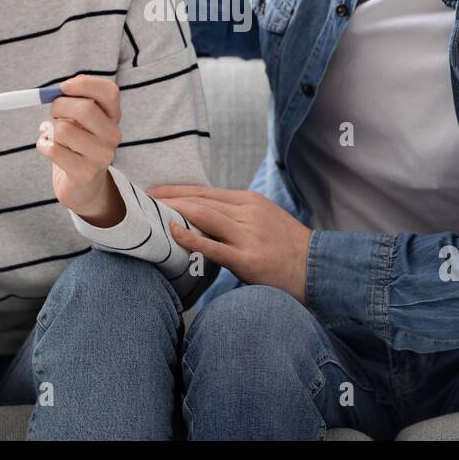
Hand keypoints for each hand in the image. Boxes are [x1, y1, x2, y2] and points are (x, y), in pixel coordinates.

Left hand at [35, 75, 125, 226]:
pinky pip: (53, 149)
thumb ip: (73, 102)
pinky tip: (49, 149)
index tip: (63, 87)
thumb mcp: (80, 120)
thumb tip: (56, 91)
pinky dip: (43, 145)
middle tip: (53, 113)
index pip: (109, 91)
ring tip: (52, 136)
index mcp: (113, 117)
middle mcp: (113, 136)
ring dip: (49, 130)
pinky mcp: (85, 173)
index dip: (84, 84)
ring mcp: (102, 156)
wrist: (83, 186)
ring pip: (64, 130)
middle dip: (59, 106)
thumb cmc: (77, 144)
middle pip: (85, 109)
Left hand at [149, 186, 312, 304]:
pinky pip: (214, 246)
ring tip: (149, 215)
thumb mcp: (264, 219)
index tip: (154, 192)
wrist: (317, 269)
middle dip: (168, 201)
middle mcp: (248, 212)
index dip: (177, 190)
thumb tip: (204, 215)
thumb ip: (237, 215)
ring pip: (204, 217)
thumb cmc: (287, 247)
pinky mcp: (249, 259)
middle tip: (141, 202)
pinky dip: (191, 238)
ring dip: (174, 214)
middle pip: (200, 201)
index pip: (205, 191)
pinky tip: (172, 233)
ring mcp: (249, 235)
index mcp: (250, 201)